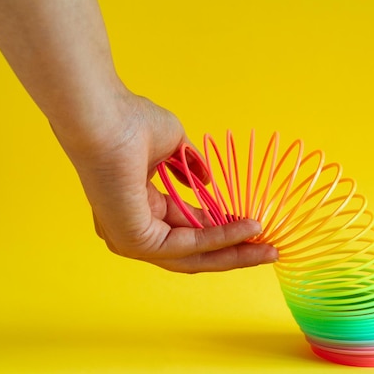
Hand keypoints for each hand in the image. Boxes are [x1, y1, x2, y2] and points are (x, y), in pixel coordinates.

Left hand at [60, 91, 277, 272]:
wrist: (106, 118)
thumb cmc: (132, 124)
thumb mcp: (173, 147)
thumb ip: (191, 167)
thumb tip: (207, 181)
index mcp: (138, 209)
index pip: (185, 230)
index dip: (221, 230)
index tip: (251, 227)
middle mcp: (133, 231)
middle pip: (193, 252)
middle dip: (233, 253)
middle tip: (266, 251)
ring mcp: (131, 240)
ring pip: (193, 255)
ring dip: (234, 251)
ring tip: (266, 248)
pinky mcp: (136, 242)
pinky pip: (188, 245)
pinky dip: (221, 238)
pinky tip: (247, 229)